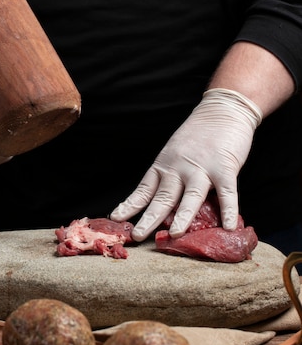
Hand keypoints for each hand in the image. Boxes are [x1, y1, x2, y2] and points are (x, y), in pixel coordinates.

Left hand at [110, 88, 261, 239]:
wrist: (222, 109)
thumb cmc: (198, 135)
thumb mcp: (174, 152)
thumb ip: (170, 176)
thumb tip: (164, 207)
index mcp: (164, 165)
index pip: (144, 189)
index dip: (130, 205)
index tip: (117, 218)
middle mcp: (179, 168)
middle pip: (163, 197)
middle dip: (149, 218)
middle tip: (137, 235)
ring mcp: (202, 167)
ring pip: (191, 196)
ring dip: (183, 216)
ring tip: (175, 234)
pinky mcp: (225, 166)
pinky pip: (227, 192)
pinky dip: (228, 209)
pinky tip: (227, 225)